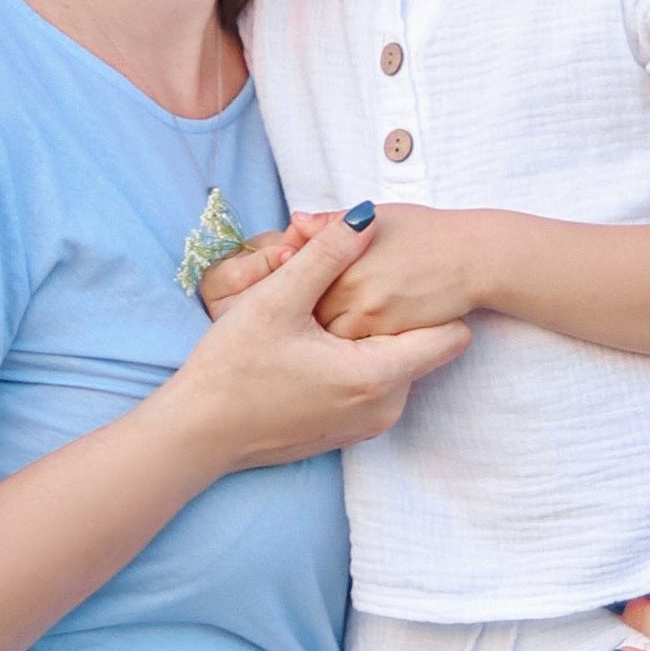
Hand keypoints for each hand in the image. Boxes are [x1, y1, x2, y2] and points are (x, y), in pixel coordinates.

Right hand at [164, 215, 468, 470]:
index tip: (402, 279)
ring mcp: (367, 425)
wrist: (197, 434)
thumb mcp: (276, 300)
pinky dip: (354, 361)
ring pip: (394, 364)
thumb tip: (366, 215)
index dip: (434, 302)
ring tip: (319, 318)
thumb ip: (327, 254)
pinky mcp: (348, 432)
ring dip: (368, 336)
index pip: (452, 337)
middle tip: (339, 293)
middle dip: (391, 314)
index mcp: (377, 376)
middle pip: (419, 346)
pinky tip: (310, 347)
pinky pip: (372, 387)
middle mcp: (384, 408)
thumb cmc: (232, 368)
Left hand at [312, 206, 485, 339]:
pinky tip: (347, 345)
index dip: (292, 285)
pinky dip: (347, 351)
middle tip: (300, 316)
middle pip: (306, 313)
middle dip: (301, 314)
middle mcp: (349, 288)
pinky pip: (355, 353)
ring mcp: (369, 316)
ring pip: (326, 339)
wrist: (473, 257)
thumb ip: (332, 223)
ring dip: (321, 337)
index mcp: (340, 256)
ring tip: (318, 335)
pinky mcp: (390, 338)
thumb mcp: (377, 218)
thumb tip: (296, 222)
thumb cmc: (425, 232)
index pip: (295, 278)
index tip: (295, 289)